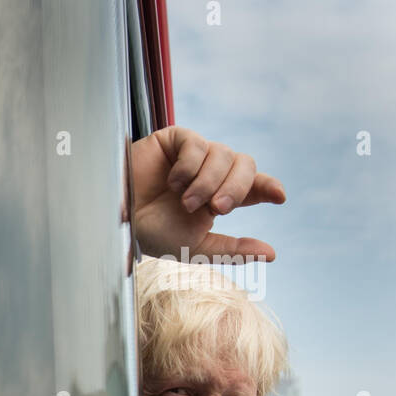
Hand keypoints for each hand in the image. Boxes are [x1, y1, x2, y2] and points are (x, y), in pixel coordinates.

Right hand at [131, 126, 285, 260]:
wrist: (116, 218)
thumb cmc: (151, 234)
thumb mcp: (195, 246)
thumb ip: (232, 250)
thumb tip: (272, 254)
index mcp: (219, 196)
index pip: (254, 185)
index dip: (268, 186)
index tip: (279, 197)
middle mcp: (211, 172)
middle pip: (245, 165)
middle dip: (236, 187)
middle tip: (217, 209)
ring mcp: (194, 155)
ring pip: (224, 154)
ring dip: (208, 181)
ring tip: (185, 201)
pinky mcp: (175, 140)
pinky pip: (198, 144)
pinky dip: (190, 166)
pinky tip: (173, 182)